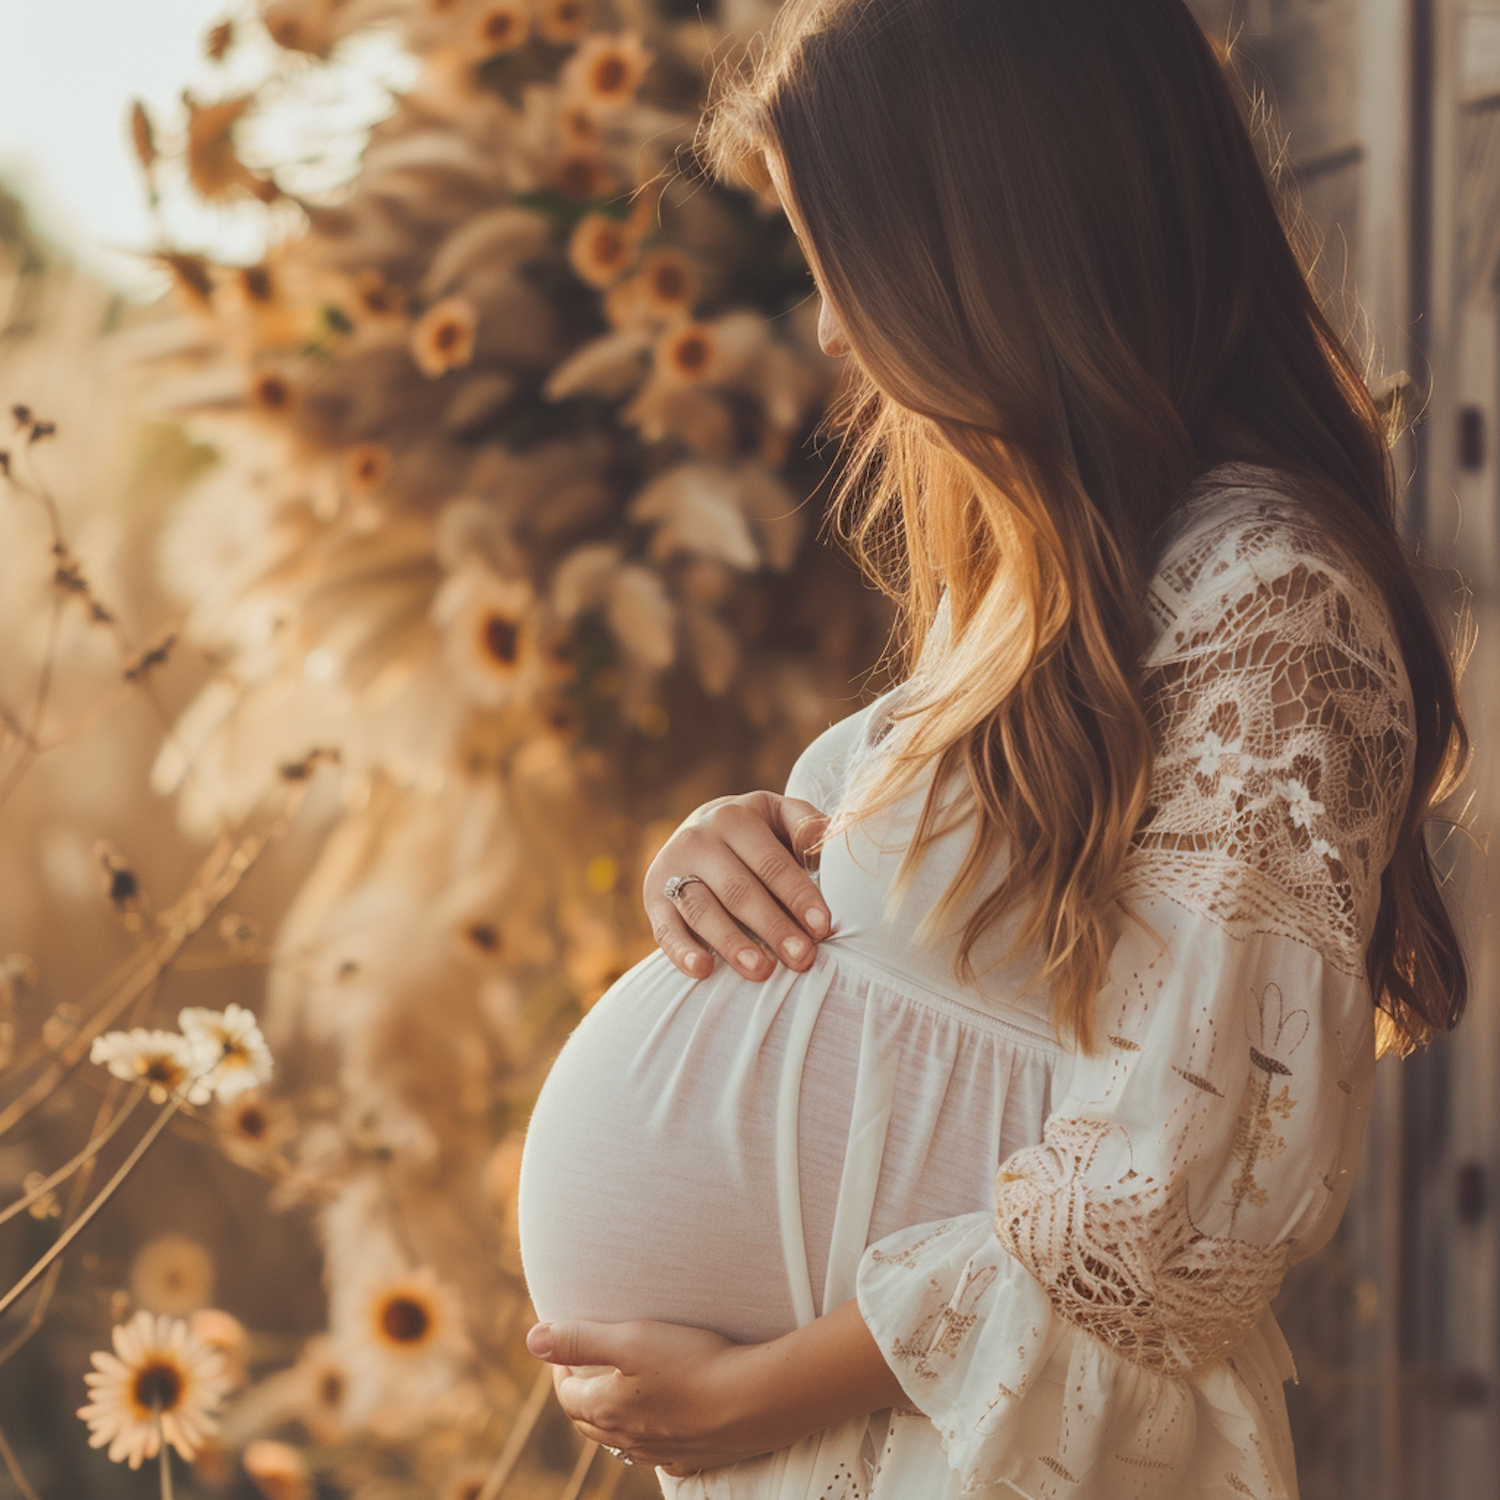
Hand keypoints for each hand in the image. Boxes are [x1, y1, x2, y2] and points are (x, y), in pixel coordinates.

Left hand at [526, 1318, 773, 1475]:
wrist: (754, 1399)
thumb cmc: (692, 1362)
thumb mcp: (631, 1338)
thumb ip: (579, 1338)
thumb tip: (531, 1340)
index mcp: (607, 1409)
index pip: (568, 1395)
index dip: (562, 1368)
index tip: (566, 1346)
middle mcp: (629, 1438)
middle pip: (590, 1422)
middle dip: (581, 1395)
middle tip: (584, 1369)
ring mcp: (662, 1451)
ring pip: (622, 1442)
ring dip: (611, 1419)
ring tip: (617, 1396)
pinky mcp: (694, 1456)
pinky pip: (661, 1455)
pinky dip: (650, 1441)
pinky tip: (660, 1432)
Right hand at [644, 790, 831, 982]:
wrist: (699, 832)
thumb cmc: (757, 835)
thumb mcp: (779, 816)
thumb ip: (805, 824)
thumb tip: (825, 841)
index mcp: (735, 818)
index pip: (772, 862)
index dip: (798, 895)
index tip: (822, 928)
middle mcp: (699, 839)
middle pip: (738, 889)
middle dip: (773, 926)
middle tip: (802, 958)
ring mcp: (672, 869)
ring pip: (702, 909)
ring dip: (731, 942)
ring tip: (761, 971)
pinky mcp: (653, 898)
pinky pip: (665, 928)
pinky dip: (681, 951)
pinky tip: (703, 970)